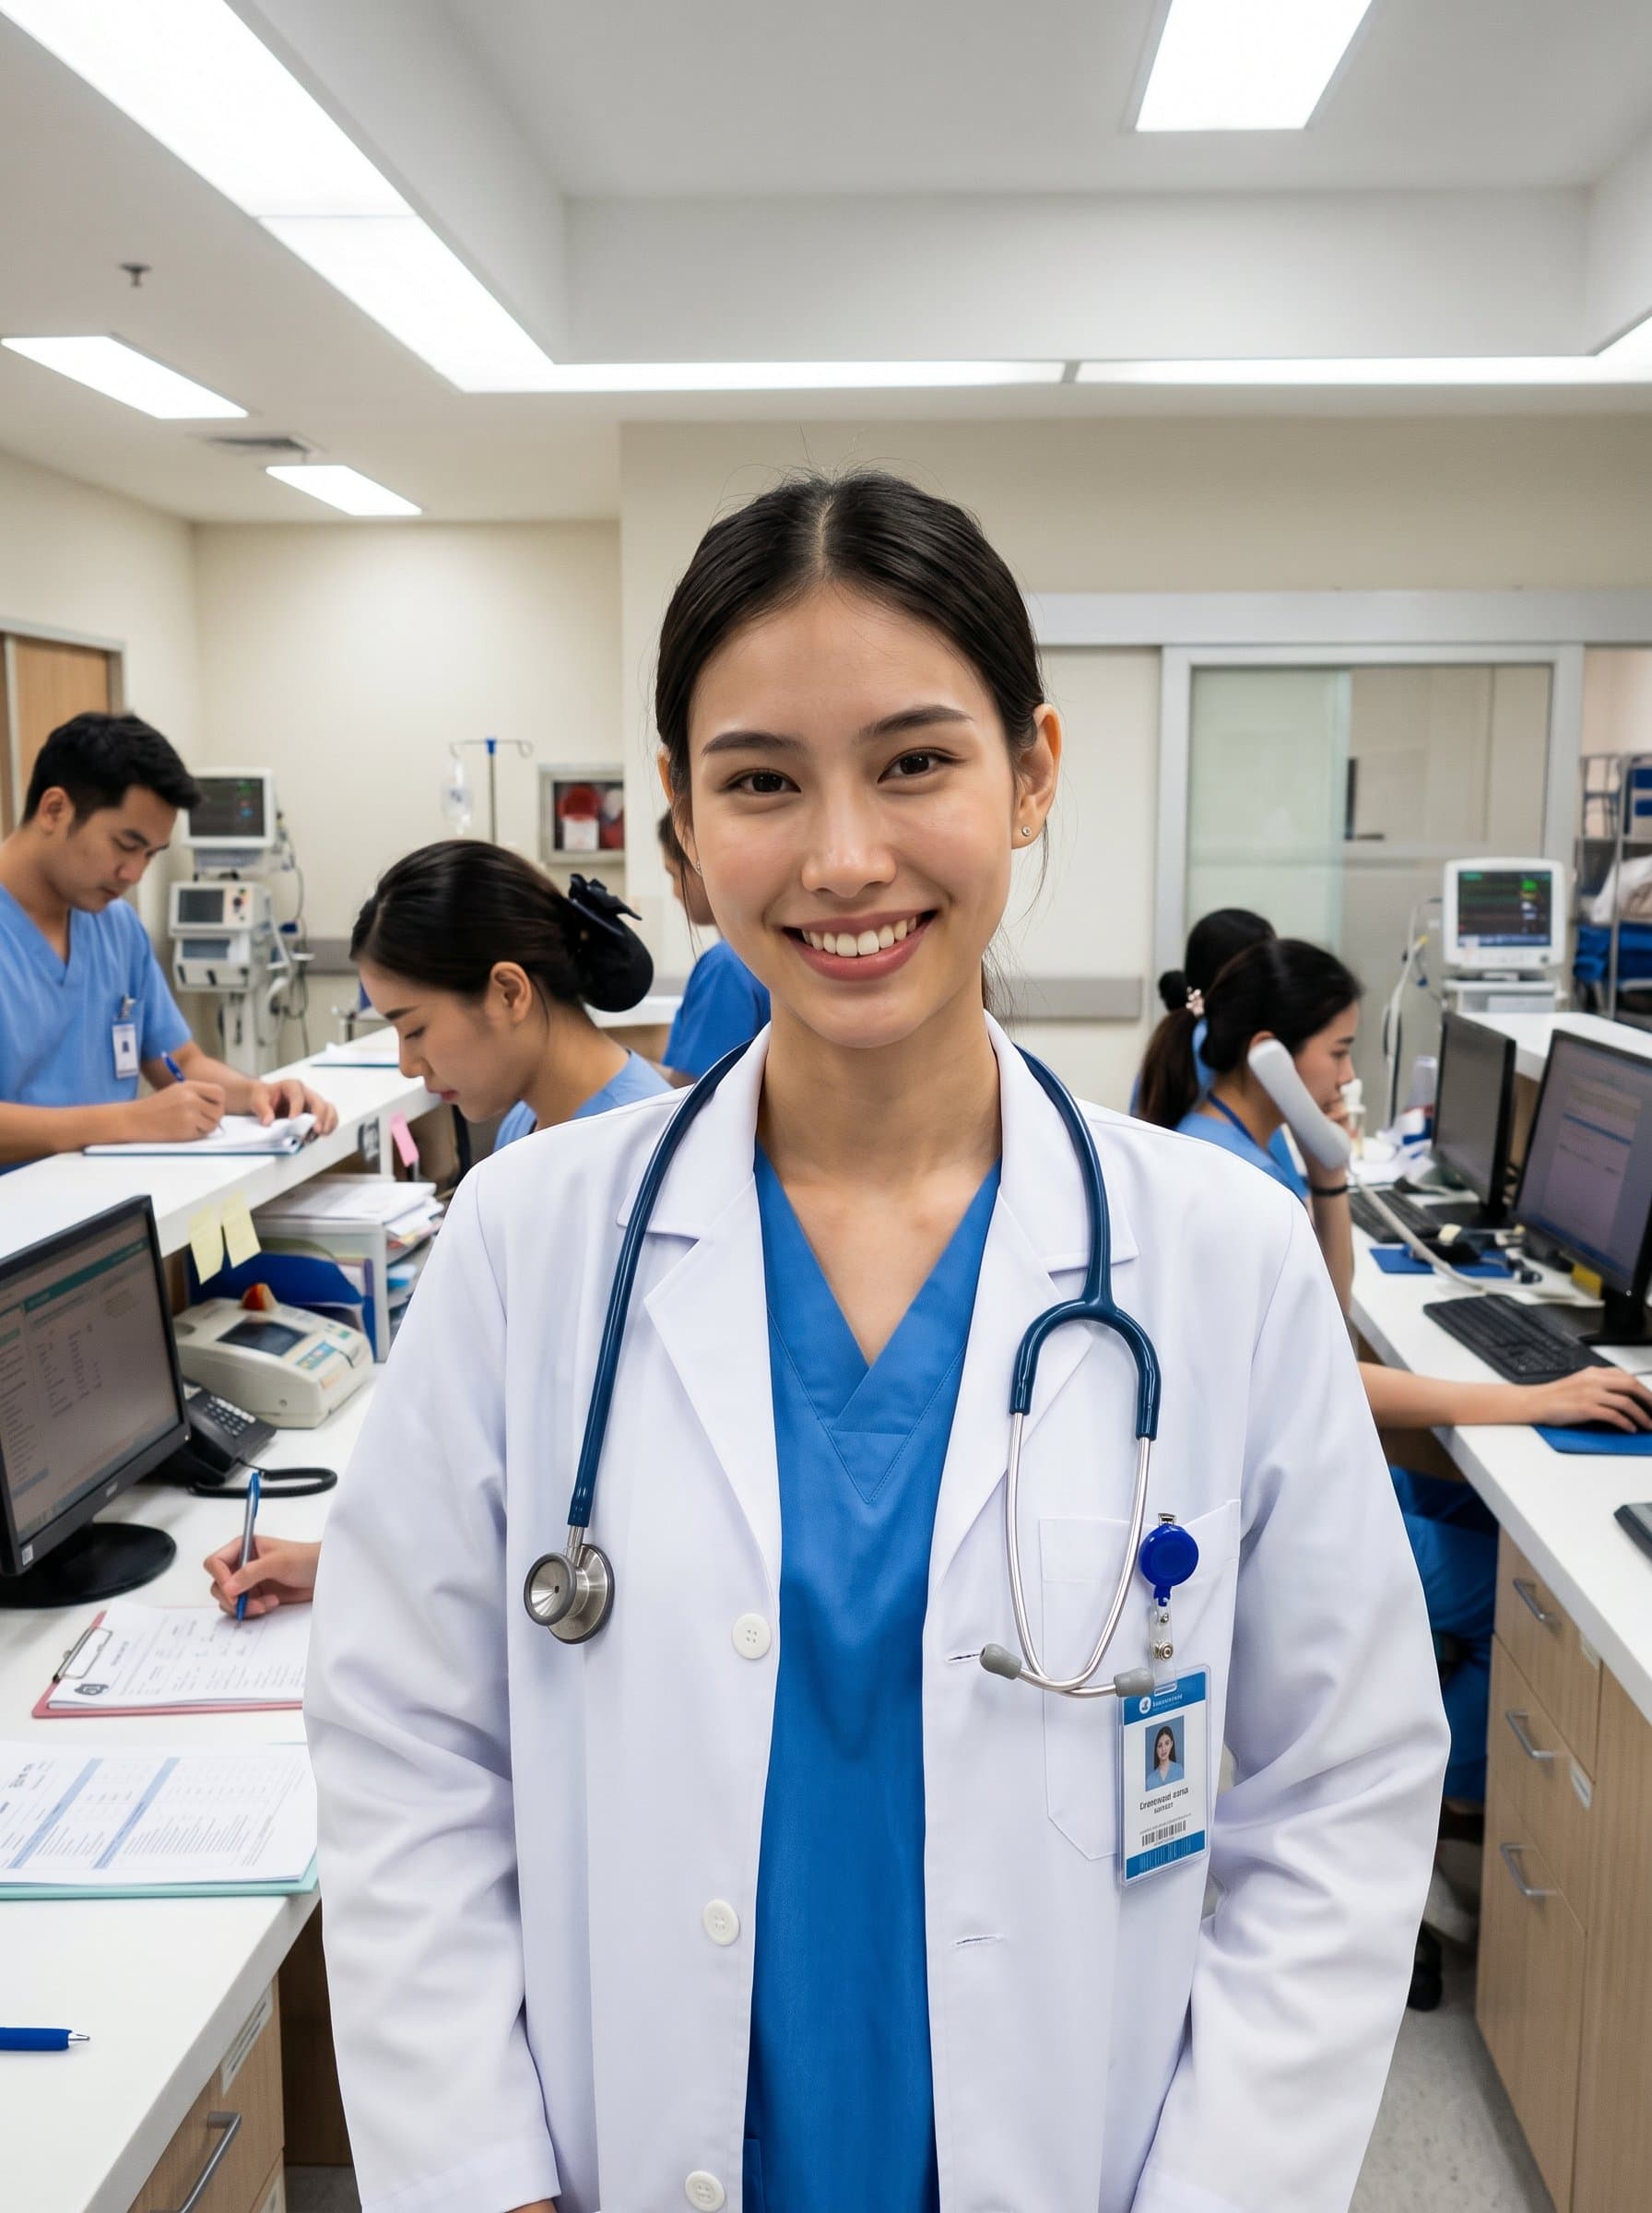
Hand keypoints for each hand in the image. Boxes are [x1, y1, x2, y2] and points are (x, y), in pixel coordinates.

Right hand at [130, 1079, 224, 1140]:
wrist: (134, 1119)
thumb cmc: (156, 1107)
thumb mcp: (177, 1091)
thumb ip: (197, 1094)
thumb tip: (220, 1104)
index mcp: (189, 1086)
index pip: (219, 1092)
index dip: (219, 1101)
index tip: (211, 1107)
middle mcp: (190, 1098)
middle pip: (219, 1110)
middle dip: (214, 1117)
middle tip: (202, 1120)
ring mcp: (188, 1114)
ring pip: (213, 1124)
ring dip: (205, 1127)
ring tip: (189, 1125)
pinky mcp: (185, 1129)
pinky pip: (201, 1134)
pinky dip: (195, 1135)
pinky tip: (181, 1130)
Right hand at [203, 1533, 321, 1615]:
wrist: (323, 1573)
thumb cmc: (305, 1559)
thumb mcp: (278, 1562)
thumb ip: (251, 1573)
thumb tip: (228, 1587)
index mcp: (243, 1547)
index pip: (215, 1562)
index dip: (220, 1577)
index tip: (233, 1592)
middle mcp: (241, 1564)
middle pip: (217, 1584)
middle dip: (232, 1597)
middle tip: (248, 1604)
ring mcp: (247, 1582)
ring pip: (228, 1599)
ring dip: (244, 1606)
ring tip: (267, 1604)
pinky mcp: (255, 1596)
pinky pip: (241, 1609)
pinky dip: (252, 1611)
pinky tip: (271, 1604)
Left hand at [247, 1077, 337, 1133]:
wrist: (265, 1101)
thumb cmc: (263, 1097)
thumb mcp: (257, 1100)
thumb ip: (262, 1109)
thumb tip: (268, 1121)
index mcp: (292, 1086)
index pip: (298, 1095)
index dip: (297, 1108)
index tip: (293, 1121)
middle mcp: (306, 1093)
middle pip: (318, 1101)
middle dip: (319, 1116)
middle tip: (315, 1130)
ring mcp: (313, 1103)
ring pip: (328, 1108)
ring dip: (327, 1121)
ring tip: (321, 1134)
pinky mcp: (317, 1113)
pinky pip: (330, 1117)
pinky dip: (329, 1125)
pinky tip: (324, 1134)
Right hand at [1525, 1366, 1651, 1432]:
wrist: (1534, 1402)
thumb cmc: (1555, 1396)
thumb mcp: (1580, 1382)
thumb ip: (1600, 1384)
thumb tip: (1623, 1395)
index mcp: (1594, 1372)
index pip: (1626, 1377)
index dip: (1643, 1389)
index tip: (1650, 1399)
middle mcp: (1594, 1380)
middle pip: (1631, 1386)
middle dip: (1648, 1400)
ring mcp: (1590, 1393)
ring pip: (1626, 1402)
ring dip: (1641, 1415)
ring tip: (1647, 1424)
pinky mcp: (1585, 1408)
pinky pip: (1613, 1415)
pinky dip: (1626, 1423)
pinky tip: (1630, 1428)